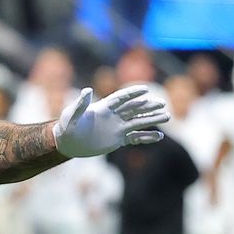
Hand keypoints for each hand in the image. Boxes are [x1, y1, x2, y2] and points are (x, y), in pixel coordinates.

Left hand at [53, 85, 169, 157]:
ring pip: (138, 122)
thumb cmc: (66, 128)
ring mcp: (117, 128)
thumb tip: (87, 90)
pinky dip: (146, 137)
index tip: (146, 90)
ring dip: (151, 119)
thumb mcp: (70, 116)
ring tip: (167, 116)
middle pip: (134, 108)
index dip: (133, 93)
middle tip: (163, 103)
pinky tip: (158, 136)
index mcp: (103, 107)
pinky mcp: (117, 140)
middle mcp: (113, 116)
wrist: (68, 143)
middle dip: (148, 106)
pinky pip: (135, 138)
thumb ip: (80, 105)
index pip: (121, 98)